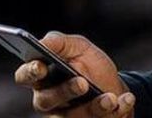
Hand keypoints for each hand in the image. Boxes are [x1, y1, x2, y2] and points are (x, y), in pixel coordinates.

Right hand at [13, 31, 134, 116]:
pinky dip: (117, 110)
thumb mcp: (78, 47)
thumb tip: (42, 43)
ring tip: (110, 98)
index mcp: (42, 78)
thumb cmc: (90, 65)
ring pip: (73, 117)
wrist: (114, 85)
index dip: (30, 73)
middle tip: (82, 83)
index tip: (41, 67)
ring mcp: (67, 117)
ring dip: (94, 107)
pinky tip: (126, 100)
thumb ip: (59, 42)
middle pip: (46, 101)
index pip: (25, 76)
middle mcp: (49, 100)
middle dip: (64, 92)